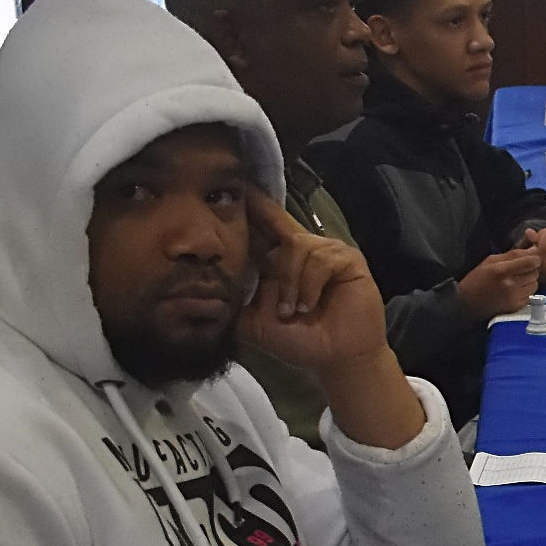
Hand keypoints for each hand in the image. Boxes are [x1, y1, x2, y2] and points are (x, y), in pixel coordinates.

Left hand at [240, 190, 391, 373]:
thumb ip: (233, 305)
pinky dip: (309, 286)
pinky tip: (309, 307)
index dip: (251, 208)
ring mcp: (326, 252)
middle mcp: (302, 251)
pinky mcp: (347, 259)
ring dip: (289, 282)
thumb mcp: (255, 324)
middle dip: (263, 216)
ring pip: (295, 246)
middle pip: (276, 227)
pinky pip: (320, 260)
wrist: (336, 360)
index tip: (236, 185)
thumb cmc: (300, 341)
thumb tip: (198, 293)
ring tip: (292, 311)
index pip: (261, 227)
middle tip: (248, 199)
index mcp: (279, 261)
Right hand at [454, 247, 542, 319]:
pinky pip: (530, 295)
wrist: (467, 303)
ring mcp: (514, 297)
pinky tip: (515, 290)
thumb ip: (512, 255)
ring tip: (517, 279)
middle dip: (531, 269)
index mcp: (502, 270)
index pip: (531, 261)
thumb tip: (532, 250)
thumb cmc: (477, 279)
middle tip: (521, 269)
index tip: (530, 258)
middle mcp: (510, 284)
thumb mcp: (490, 261)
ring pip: (534, 284)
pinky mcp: (516, 307)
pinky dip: (526, 291)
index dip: (534, 258)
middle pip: (535, 272)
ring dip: (529, 280)